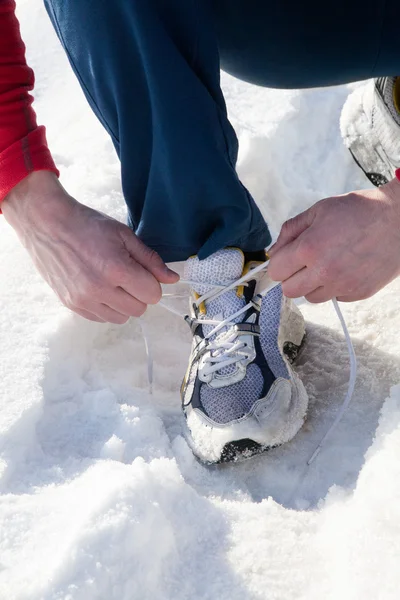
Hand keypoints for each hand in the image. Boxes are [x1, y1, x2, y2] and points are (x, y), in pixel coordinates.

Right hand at [2, 172, 178, 322]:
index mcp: (117, 269)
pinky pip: (102, 319)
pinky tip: (99, 287)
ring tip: (111, 281)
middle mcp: (100, 289)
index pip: (153, 295)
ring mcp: (83, 300)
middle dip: (139, 293)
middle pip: (139, 309)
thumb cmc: (87, 225)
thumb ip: (150, 260)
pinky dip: (107, 307)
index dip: (151, 283)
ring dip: (123, 303)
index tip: (142, 272)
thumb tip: (173, 279)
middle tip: (127, 275)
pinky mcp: (71, 305)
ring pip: (122, 318)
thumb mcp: (124, 235)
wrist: (47, 224)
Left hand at [267, 177, 399, 302]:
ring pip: (311, 297)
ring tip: (327, 263)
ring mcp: (342, 285)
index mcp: (310, 248)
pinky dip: (334, 287)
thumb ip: (291, 231)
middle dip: (292, 277)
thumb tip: (274, 252)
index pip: (276, 271)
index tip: (287, 257)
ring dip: (312, 284)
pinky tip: (345, 268)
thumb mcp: (319, 210)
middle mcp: (324, 271)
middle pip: (289, 291)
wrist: (399, 220)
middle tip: (304, 262)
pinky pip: (334, 297)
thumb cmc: (360, 210)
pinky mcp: (358, 293)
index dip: (279, 263)